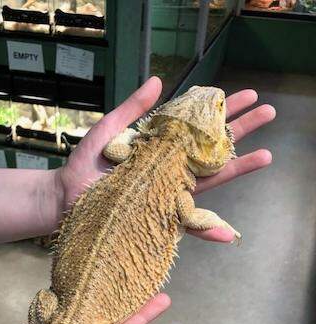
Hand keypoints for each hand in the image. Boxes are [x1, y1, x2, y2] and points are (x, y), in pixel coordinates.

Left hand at [57, 76, 275, 242]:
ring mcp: (166, 194)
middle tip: (269, 112)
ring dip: (238, 168)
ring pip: (208, 181)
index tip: (247, 96)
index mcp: (160, 148)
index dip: (222, 112)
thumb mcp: (109, 130)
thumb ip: (133, 110)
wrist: (63, 198)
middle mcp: (168, 171)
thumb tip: (159, 81)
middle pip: (211, 149)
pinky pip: (184, 225)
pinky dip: (206, 231)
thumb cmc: (84, 165)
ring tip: (266, 154)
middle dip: (240, 131)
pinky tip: (227, 234)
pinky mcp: (157, 218)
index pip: (198, 127)